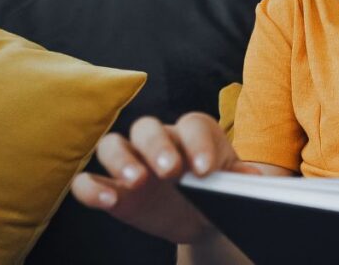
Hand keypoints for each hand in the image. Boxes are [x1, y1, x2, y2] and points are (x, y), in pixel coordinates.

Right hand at [71, 112, 261, 244]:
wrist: (203, 215)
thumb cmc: (219, 189)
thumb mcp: (234, 183)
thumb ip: (240, 178)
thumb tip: (250, 178)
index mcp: (193, 133)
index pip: (192, 125)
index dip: (198, 143)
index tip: (206, 169)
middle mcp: (158, 140)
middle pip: (147, 127)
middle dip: (157, 146)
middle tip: (170, 171)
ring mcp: (130, 162)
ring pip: (112, 144)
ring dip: (121, 161)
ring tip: (138, 182)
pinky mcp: (111, 187)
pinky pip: (88, 179)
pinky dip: (91, 187)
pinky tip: (106, 199)